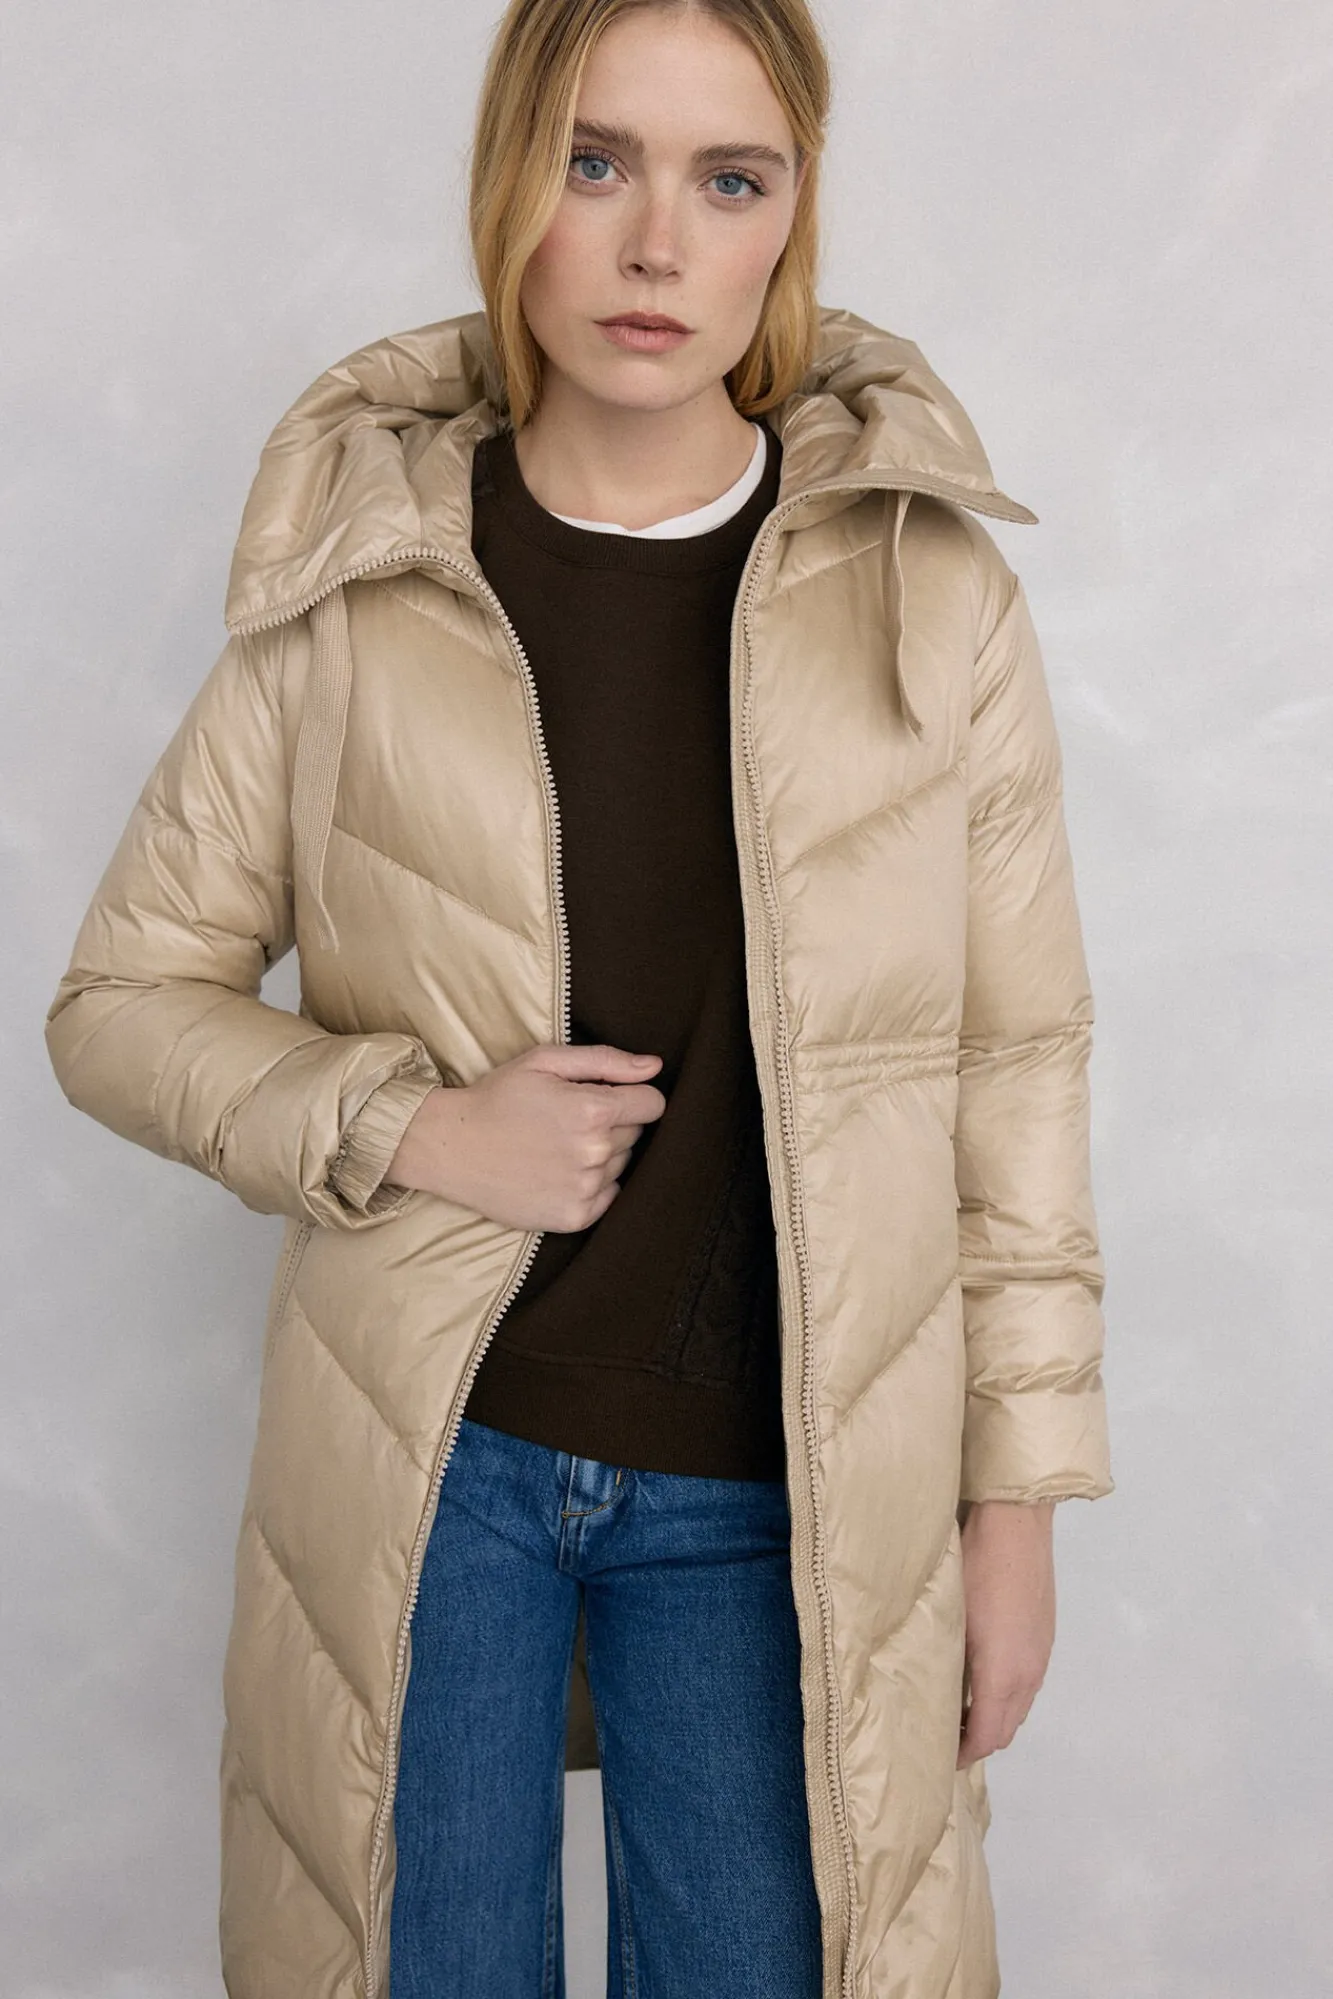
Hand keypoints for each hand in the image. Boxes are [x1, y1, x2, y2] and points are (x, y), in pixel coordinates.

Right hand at [384, 1042, 665, 1231]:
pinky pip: (609, 1197)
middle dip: (613, 1123)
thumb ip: (606, 1061)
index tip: (607, 1097)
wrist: (452, 1148)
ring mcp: (585, 1189)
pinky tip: (559, 1172)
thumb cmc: (498, 1097)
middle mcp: (595, 1152)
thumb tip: (655, 1068)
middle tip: (568, 1120)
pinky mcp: (574, 1217)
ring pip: (622, 1165)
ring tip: (558, 1146)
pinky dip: (593, 1186)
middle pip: (636, 1134)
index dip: (633, 1096)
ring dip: (602, 1155)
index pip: (653, 1104)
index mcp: (593, 1110)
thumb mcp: (545, 1061)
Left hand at [956, 1498, 1055, 1767]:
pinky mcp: (1045, 1635)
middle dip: (979, 1740)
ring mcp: (1041, 1655)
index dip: (964, 1753)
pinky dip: (1007, 1694)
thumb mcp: (951, 1618)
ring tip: (960, 1707)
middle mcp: (1029, 1674)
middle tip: (945, 1734)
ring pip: (1019, 1706)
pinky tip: (983, 1675)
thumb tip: (931, 1694)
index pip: (987, 1736)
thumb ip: (946, 1664)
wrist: (1017, 1524)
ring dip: (994, 1716)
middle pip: (1007, 1728)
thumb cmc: (976, 1567)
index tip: (939, 1755)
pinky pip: (1028, 1682)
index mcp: (1004, 1676)